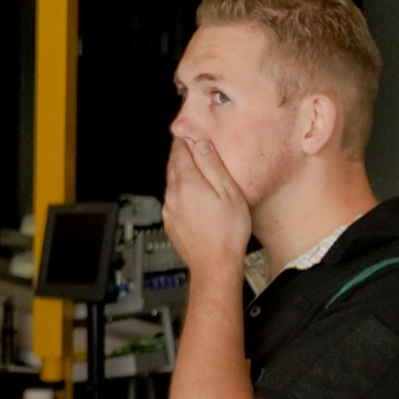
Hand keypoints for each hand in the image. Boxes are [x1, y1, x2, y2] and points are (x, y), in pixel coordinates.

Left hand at [163, 136, 251, 283]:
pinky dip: (181, 192)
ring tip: (195, 169)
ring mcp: (170, 211)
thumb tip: (201, 145)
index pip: (179, 152)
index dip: (183, 139)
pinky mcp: (171, 224)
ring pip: (172, 184)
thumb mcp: (228, 192)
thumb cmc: (227, 233)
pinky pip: (173, 201)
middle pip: (173, 166)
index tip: (186, 132)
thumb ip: (213, 166)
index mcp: (187, 184)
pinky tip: (194, 196)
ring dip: (181, 174)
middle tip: (189, 145)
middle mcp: (173, 196)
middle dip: (181, 155)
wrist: (214, 266)